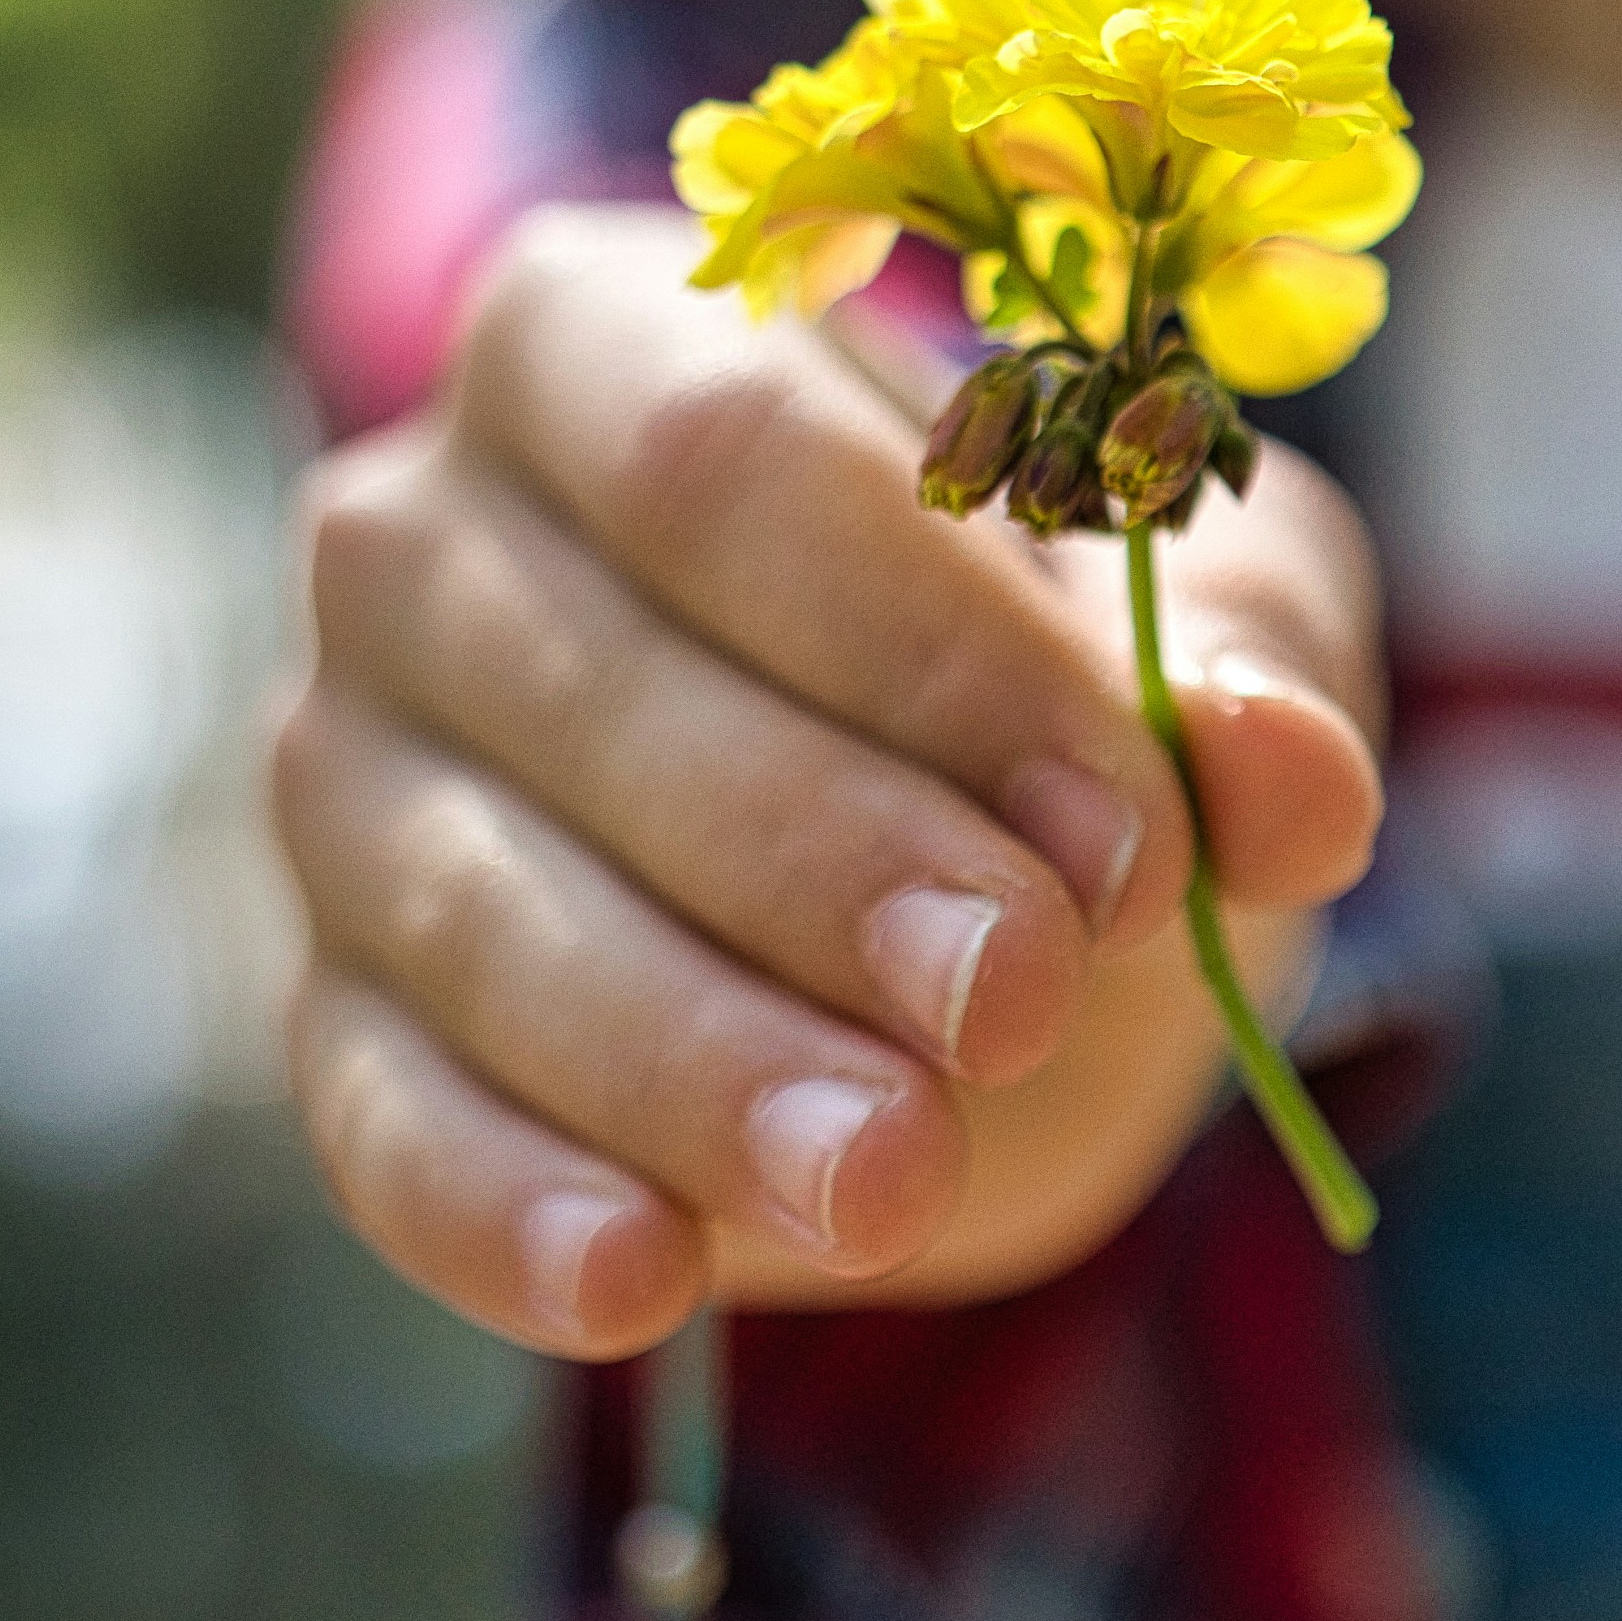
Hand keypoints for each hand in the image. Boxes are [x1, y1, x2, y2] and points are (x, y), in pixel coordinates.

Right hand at [270, 206, 1384, 1354]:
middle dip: (831, 862)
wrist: (940, 857)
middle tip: (1018, 996)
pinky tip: (640, 1282)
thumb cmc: (1049, 671)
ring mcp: (344, 774)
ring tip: (891, 1175)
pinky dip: (505, 1209)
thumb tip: (1292, 780)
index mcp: (603, 338)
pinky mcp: (329, 1007)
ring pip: (489, 920)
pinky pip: (383, 1115)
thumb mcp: (1198, 622)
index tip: (1123, 830)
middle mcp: (419, 529)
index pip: (731, 458)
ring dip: (698, 1059)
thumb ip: (1247, 671)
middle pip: (608, 688)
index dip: (929, 650)